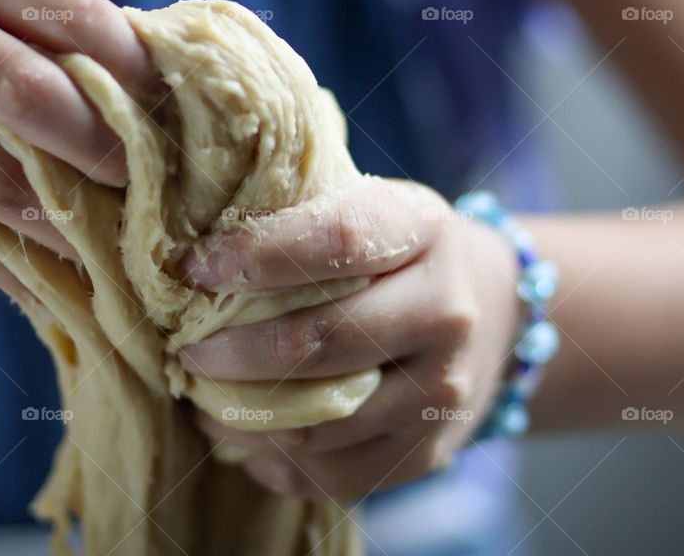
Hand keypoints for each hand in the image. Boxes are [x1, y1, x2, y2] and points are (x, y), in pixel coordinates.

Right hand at [0, 0, 157, 295]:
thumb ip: (35, 29)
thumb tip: (143, 91)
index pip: (69, 15)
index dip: (132, 67)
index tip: (170, 110)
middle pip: (27, 93)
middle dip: (100, 147)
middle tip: (147, 183)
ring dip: (66, 225)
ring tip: (119, 249)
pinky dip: (18, 270)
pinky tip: (63, 289)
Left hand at [179, 178, 521, 499]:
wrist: (496, 309)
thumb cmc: (402, 252)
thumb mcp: (370, 207)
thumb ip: (300, 218)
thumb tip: (194, 254)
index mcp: (422, 231)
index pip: (337, 239)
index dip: (256, 255)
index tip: (194, 269)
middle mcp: (444, 312)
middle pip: (320, 343)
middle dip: (232, 352)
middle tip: (187, 350)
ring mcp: (441, 390)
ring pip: (316, 424)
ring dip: (241, 416)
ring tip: (203, 395)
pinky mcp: (428, 450)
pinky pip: (332, 475)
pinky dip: (273, 462)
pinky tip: (247, 437)